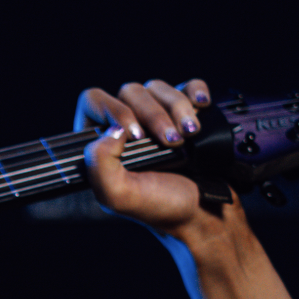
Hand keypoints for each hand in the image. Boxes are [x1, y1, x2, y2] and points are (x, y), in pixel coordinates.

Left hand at [73, 78, 224, 234]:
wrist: (205, 212)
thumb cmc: (162, 207)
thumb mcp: (119, 196)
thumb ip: (99, 165)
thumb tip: (112, 130)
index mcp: (102, 143)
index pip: (93, 101)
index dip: (114, 110)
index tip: (136, 135)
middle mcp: (126, 127)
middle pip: (130, 91)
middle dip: (155, 116)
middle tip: (172, 142)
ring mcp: (157, 117)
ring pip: (158, 87)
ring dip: (178, 109)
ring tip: (191, 134)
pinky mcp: (185, 113)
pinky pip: (188, 85)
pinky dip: (196, 93)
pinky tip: (202, 107)